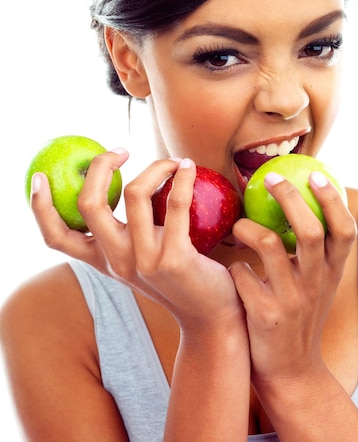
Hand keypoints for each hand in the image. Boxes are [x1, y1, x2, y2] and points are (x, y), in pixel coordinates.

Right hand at [30, 153, 242, 330]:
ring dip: (156, 166)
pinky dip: (184, 178)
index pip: (57, 237)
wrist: (209, 315)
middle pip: (90, 204)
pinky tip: (190, 168)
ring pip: (134, 194)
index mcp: (103, 260)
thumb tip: (124, 185)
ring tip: (174, 161)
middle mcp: (117, 261)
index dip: (40, 207)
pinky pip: (176, 204)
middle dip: (100, 166)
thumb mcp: (140, 259)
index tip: (39, 176)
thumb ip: (126, 234)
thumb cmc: (178, 278)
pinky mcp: (175, 258)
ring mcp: (144, 260)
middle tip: (121, 151)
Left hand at [229, 170, 356, 388]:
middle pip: (311, 230)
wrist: (291, 371)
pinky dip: (235, 267)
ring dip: (249, 227)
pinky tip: (232, 270)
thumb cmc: (299, 314)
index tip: (315, 174)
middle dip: (290, 197)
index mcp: (332, 272)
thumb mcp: (315, 283)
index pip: (345, 229)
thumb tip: (297, 201)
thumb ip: (311, 250)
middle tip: (270, 178)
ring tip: (238, 225)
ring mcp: (292, 301)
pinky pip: (243, 275)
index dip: (332, 199)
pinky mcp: (266, 316)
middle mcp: (316, 284)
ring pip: (271, 246)